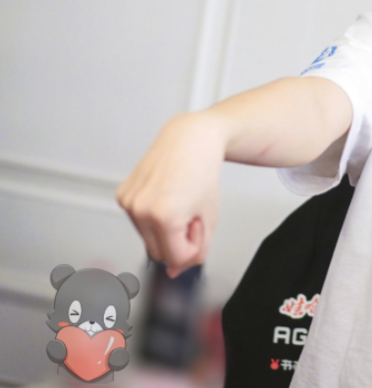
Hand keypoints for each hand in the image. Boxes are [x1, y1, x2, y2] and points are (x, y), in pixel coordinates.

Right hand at [116, 113, 224, 277]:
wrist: (191, 140)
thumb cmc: (204, 173)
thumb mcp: (210, 217)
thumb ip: (197, 250)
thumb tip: (174, 272)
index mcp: (165, 216)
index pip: (175, 258)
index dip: (191, 248)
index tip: (198, 227)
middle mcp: (141, 210)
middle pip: (157, 253)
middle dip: (176, 242)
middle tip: (191, 215)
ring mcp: (128, 202)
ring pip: (146, 238)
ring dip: (163, 230)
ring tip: (179, 202)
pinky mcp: (122, 195)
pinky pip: (137, 221)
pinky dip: (151, 216)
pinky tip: (164, 195)